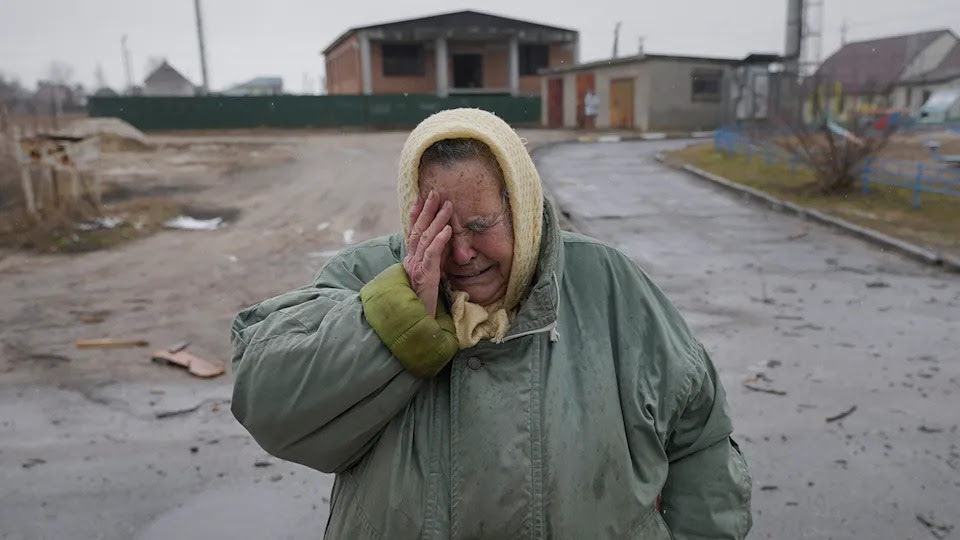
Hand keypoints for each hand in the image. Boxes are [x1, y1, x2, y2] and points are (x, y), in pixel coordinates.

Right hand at [404, 190, 452, 317]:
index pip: (413, 232)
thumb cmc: (424, 302)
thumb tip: (441, 243)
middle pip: (418, 230)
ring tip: (446, 205)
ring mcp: (416, 268)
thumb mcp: (428, 276)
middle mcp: (411, 261)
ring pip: (425, 239)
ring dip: (437, 220)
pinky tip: (447, 230)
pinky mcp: (425, 277)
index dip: (417, 213)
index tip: (422, 197)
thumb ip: (431, 260)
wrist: (417, 322)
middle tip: (434, 192)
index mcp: (411, 260)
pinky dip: (439, 241)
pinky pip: (431, 255)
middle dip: (426, 210)